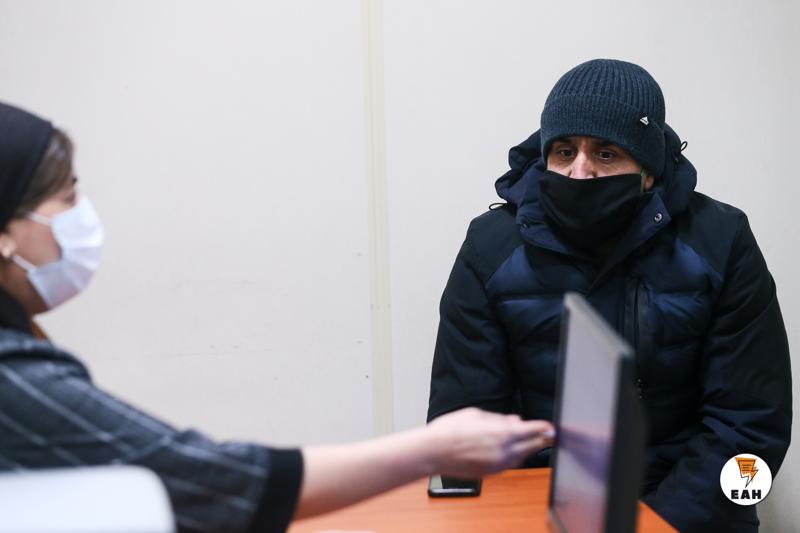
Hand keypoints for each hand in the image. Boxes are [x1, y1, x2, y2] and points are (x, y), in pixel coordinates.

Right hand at [424, 407, 553, 477]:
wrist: (434, 451)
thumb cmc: (451, 429)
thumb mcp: (477, 415)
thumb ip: (499, 418)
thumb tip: (515, 420)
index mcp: (502, 432)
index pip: (533, 430)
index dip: (545, 428)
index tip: (552, 427)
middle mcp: (504, 451)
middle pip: (532, 446)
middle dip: (542, 440)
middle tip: (549, 436)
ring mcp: (498, 464)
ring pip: (522, 457)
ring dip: (528, 448)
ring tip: (530, 441)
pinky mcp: (491, 473)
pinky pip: (509, 464)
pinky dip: (514, 457)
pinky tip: (511, 451)